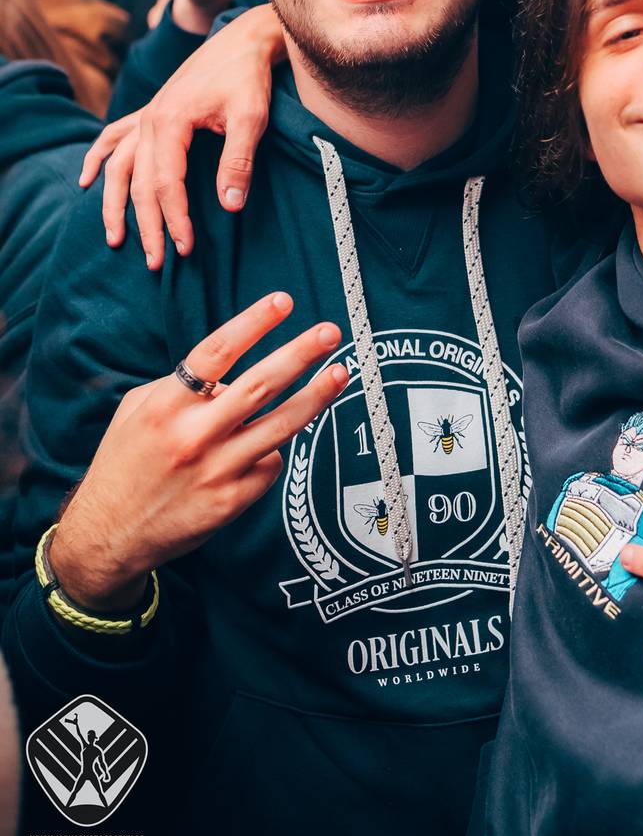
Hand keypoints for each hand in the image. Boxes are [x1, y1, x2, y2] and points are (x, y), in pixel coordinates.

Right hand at [49, 293, 346, 610]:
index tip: (284, 301)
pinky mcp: (232, 501)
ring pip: (280, 425)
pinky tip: (264, 447)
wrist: (109, 535)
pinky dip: (272, 450)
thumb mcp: (137, 411)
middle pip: (260, 385)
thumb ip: (180, 385)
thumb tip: (228, 375)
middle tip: (329, 333)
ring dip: (316, 396)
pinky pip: (269, 464)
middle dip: (300, 354)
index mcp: (166, 405)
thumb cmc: (124, 463)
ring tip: (340, 373)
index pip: (216, 352)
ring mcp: (216, 470)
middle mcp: (193, 435)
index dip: (253, 323)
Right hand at [79, 5, 285, 266]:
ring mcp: (146, 114)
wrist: (243, 41)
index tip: (184, 248)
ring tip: (114, 238)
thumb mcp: (251, 118)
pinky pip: (114, 137)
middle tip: (156, 262)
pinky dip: (99, 158)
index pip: (164, 183)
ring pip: (118, 164)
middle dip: (145, 225)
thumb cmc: (249, 78)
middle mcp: (149, 119)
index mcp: (170, 121)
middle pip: (137, 181)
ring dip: (114, 202)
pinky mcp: (152, 111)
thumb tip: (230, 206)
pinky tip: (89, 180)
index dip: (174, 218)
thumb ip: (238, 162)